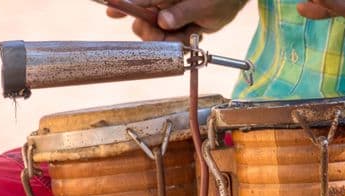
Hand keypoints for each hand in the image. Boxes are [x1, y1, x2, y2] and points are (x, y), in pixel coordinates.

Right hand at [106, 0, 247, 42]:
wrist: (232, 1)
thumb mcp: (204, 6)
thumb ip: (183, 12)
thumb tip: (162, 21)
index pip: (140, 2)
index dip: (124, 6)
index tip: (112, 11)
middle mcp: (162, 5)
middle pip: (141, 22)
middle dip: (150, 32)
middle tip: (164, 33)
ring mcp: (167, 17)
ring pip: (153, 34)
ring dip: (168, 40)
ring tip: (187, 33)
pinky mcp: (173, 27)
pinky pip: (167, 41)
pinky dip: (177, 42)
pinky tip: (190, 34)